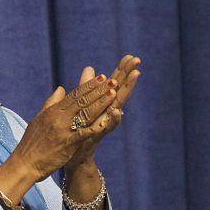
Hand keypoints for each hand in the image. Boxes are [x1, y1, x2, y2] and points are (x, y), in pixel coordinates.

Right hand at [6, 74, 117, 182]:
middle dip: (99, 90)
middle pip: (82, 101)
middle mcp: (59, 117)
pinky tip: (105, 122)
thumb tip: (61, 88)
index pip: (74, 94)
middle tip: (113, 81)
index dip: (89, 85)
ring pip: (85, 113)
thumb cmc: (31, 142)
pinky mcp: (66, 144)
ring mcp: (63, 130)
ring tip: (113, 94)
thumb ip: (51, 102)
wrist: (24, 163)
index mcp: (53, 111)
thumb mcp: (39, 118)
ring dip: (100, 103)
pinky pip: (82, 134)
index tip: (101, 77)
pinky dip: (93, 128)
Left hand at [67, 54, 140, 168]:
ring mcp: (104, 122)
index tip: (130, 56)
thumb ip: (86, 86)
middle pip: (120, 90)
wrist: (72, 153)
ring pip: (118, 104)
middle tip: (137, 61)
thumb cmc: (78, 128)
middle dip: (129, 75)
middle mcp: (107, 110)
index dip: (121, 69)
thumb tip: (90, 68)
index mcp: (102, 102)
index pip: (114, 83)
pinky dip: (113, 119)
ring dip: (126, 91)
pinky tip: (118, 110)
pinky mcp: (99, 134)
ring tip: (135, 77)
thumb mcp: (82, 104)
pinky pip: (108, 126)